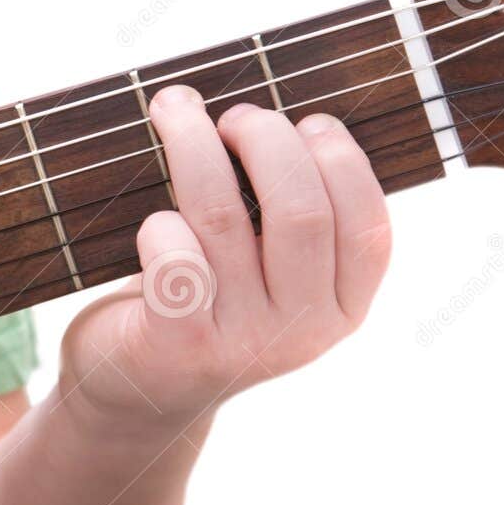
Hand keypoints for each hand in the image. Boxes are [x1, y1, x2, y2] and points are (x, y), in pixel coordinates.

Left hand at [58, 84, 392, 432]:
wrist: (134, 394)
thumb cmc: (201, 305)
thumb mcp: (265, 274)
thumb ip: (288, 218)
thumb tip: (276, 113)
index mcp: (342, 308)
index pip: (368, 227)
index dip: (342, 161)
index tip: (309, 120)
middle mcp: (302, 330)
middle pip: (300, 210)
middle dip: (265, 139)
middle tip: (232, 114)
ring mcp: (242, 341)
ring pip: (223, 216)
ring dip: (194, 145)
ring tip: (174, 110)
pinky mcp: (180, 343)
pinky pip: (175, 259)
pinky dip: (161, 223)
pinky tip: (154, 219)